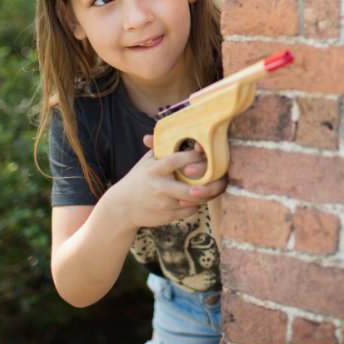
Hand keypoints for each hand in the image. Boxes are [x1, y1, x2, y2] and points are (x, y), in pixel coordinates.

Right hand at [100, 137, 225, 229]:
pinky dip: (197, 205)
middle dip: (211, 184)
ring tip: (216, 187)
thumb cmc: (139, 179)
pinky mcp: (167, 217)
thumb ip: (160, 147)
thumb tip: (167, 127)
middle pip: (192, 189)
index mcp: (155, 170)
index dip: (195, 156)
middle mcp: (160, 187)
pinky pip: (190, 211)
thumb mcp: (145, 162)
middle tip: (222, 177)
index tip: (206, 153)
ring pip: (194, 202)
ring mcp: (163, 204)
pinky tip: (197, 198)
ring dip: (207, 195)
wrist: (121, 208)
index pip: (178, 160)